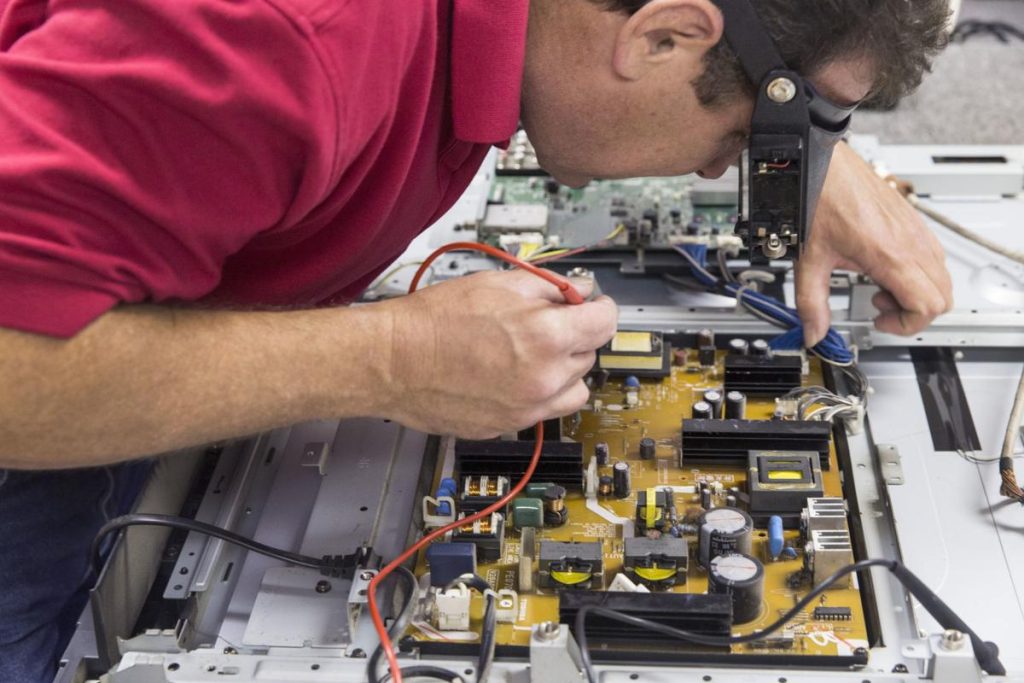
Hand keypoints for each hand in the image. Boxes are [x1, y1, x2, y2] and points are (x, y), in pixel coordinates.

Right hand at [376, 269, 617, 438]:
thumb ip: (548, 287)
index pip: (606, 322)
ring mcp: (527, 409)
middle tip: (544, 324)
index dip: (600, 308)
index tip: (593, 306)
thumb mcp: (499, 283)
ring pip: (573, 390)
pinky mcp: (507, 426)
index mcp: (548, 337)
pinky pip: (541, 410)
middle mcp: (545, 379)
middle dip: (573, 337)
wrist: (393, 360)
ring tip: (531, 355)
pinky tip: (507, 376)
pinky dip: (535, 394)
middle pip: (589, 356)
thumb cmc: (435, 321)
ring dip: (563, 371)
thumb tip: (576, 292)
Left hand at [796, 142, 952, 345]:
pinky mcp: (913, 221)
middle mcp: (910, 241)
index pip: (927, 305)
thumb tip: (814, 331)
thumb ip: (811, 302)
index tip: (880, 319)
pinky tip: (883, 267)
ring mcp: (916, 230)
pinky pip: (934, 256)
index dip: (907, 324)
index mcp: (889, 254)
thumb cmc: (818, 198)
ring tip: (879, 287)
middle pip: (943, 296)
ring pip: (942, 277)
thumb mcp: (809, 259)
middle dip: (914, 312)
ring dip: (917, 292)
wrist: (824, 163)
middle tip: (880, 306)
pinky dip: (917, 273)